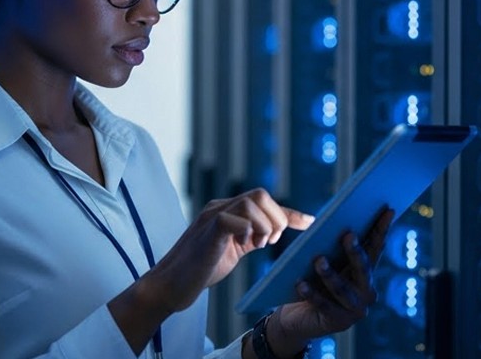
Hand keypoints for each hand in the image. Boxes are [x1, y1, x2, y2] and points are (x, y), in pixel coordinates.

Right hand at [144, 189, 312, 313]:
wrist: (169, 286)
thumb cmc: (200, 269)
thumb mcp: (233, 250)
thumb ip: (251, 237)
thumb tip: (274, 233)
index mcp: (227, 210)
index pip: (264, 201)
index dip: (289, 212)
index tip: (310, 223)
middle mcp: (219, 207)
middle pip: (261, 194)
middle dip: (276, 218)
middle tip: (268, 243)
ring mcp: (212, 216)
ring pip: (251, 202)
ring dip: (263, 225)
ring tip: (256, 245)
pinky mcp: (208, 231)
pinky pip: (235, 218)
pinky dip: (247, 231)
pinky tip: (243, 246)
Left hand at [268, 207, 394, 351]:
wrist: (298, 319)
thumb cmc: (313, 283)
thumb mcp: (324, 263)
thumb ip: (331, 247)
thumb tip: (332, 222)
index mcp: (365, 274)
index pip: (375, 248)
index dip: (382, 229)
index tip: (387, 210)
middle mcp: (367, 292)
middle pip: (363, 268)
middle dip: (355, 252)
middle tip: (348, 235)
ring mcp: (355, 310)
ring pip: (342, 289)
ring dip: (330, 274)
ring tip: (319, 261)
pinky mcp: (338, 323)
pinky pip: (323, 305)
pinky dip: (312, 294)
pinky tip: (301, 284)